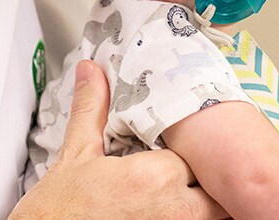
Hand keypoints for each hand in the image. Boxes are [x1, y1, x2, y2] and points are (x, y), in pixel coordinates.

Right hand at [10, 60, 226, 218]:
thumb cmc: (60, 209)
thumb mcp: (76, 153)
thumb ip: (92, 109)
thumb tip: (92, 72)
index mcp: (154, 176)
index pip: (197, 153)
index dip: (189, 149)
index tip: (176, 148)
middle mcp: (173, 209)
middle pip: (218, 191)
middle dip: (207, 182)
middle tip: (188, 175)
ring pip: (214, 215)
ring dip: (205, 205)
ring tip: (176, 194)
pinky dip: (190, 216)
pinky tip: (162, 210)